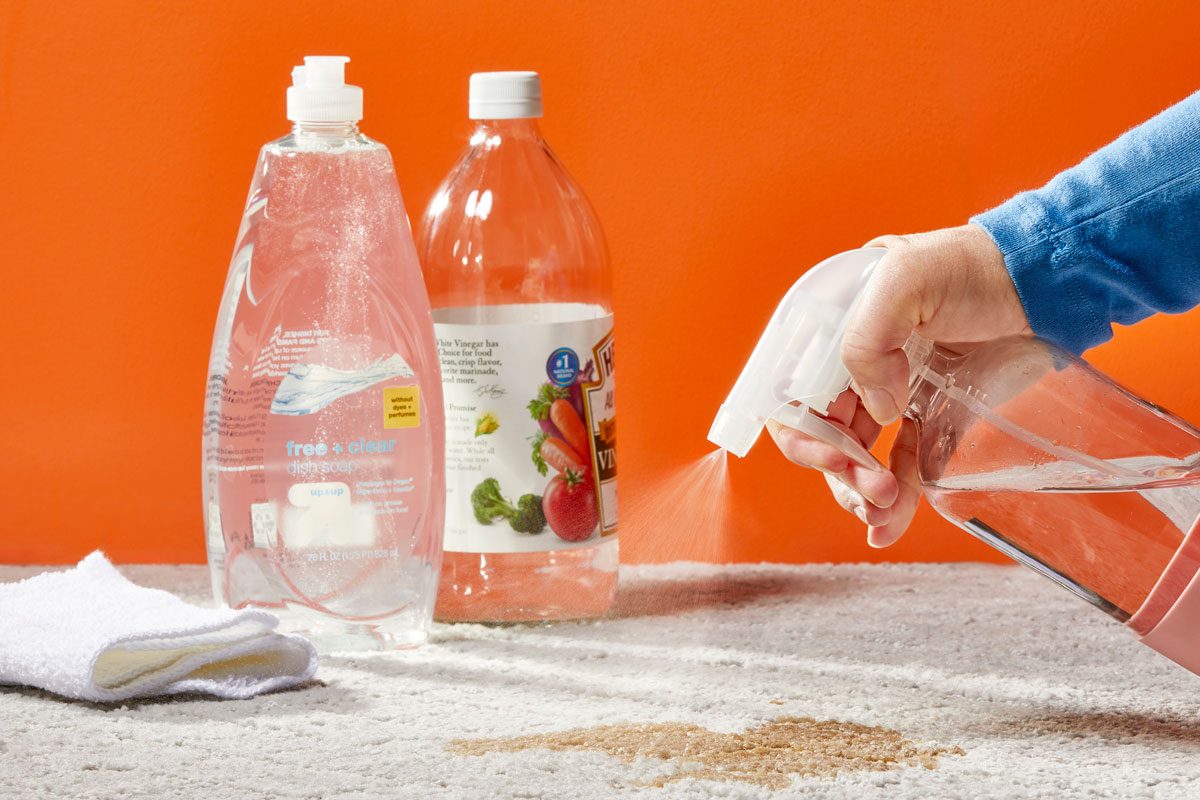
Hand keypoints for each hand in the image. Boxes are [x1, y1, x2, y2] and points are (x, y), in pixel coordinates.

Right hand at [769, 224, 1028, 546]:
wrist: (1040, 278)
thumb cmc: (968, 264)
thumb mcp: (904, 281)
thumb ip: (868, 338)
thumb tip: (878, 410)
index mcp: (828, 330)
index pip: (789, 393)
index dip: (800, 431)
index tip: (834, 455)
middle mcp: (851, 364)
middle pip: (819, 433)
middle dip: (836, 469)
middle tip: (870, 487)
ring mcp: (889, 393)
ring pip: (855, 458)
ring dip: (860, 491)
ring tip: (882, 506)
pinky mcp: (929, 417)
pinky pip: (901, 466)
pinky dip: (893, 502)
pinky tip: (887, 527)